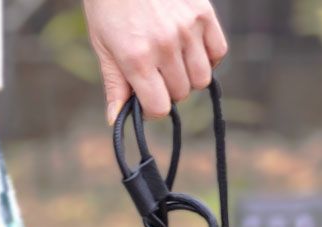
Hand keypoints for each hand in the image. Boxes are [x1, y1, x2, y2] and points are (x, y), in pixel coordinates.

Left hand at [82, 0, 227, 124]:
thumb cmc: (110, 3)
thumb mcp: (103, 44)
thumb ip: (114, 84)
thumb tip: (114, 120)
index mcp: (136, 58)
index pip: (160, 108)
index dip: (153, 109)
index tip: (146, 98)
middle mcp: (165, 46)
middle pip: (181, 94)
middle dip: (168, 89)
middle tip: (156, 71)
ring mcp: (187, 29)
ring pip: (202, 78)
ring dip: (189, 75)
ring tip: (174, 59)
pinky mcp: (203, 12)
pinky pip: (219, 52)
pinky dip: (208, 56)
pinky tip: (191, 48)